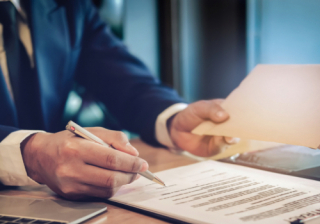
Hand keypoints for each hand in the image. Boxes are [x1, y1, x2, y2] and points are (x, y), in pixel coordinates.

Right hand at [21, 128, 147, 199]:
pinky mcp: (71, 195)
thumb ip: (115, 139)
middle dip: (130, 175)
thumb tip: (134, 154)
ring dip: (123, 182)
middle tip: (139, 170)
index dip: (131, 163)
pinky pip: (99, 194)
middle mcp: (71, 169)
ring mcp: (70, 186)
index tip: (143, 164)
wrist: (41, 156)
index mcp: (76, 149)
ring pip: (107, 189)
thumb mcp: (92, 131)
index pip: (111, 159)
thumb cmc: (69, 140)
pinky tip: (114, 179)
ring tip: (128, 174)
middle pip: (111, 178)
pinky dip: (111, 187)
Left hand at [168, 99, 238, 156]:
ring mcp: (224, 135)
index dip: (245, 112)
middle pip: (240, 126)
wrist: (179, 130)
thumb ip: (211, 109)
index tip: (247, 114)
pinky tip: (218, 139)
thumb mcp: (199, 108)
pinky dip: (221, 143)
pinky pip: (222, 146)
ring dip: (232, 137)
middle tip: (238, 127)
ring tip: (228, 136)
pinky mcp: (218, 146)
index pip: (240, 110)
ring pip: (234, 137)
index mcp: (227, 110)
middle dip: (240, 127)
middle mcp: (229, 124)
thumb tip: (225, 115)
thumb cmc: (191, 115)